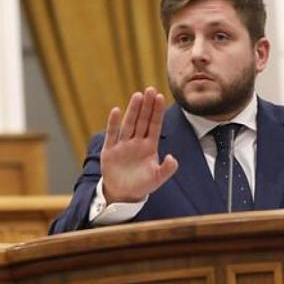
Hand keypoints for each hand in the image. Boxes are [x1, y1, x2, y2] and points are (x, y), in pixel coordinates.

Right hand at [101, 87, 178, 203]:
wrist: (123, 194)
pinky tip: (116, 110)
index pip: (154, 125)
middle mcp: (136, 142)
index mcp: (149, 146)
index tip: (160, 97)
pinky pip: (112, 134)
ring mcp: (123, 144)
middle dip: (147, 105)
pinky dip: (113, 123)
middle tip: (150, 89)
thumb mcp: (157, 178)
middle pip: (142, 120)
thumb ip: (167, 169)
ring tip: (138, 96)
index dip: (157, 112)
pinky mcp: (110, 150)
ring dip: (133, 110)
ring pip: (129, 124)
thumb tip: (173, 158)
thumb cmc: (142, 185)